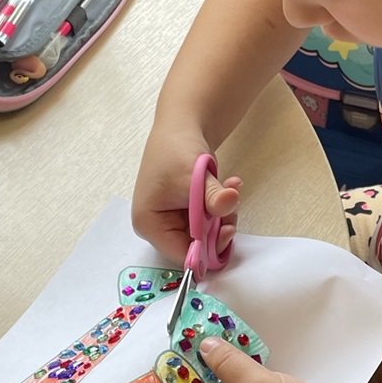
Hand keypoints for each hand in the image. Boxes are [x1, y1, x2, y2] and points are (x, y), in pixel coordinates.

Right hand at [131, 123, 240, 267]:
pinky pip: (212, 221)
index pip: (180, 254)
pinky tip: (229, 185)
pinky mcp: (189, 214)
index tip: (227, 231)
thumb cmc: (175, 151)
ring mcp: (175, 221)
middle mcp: (160, 228)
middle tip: (231, 208)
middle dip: (218, 229)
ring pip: (208, 234)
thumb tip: (230, 203)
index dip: (206, 249)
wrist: (181, 128)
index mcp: (150, 225)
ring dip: (224, 215)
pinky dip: (223, 206)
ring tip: (230, 189)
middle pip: (197, 246)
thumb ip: (212, 196)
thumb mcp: (194, 177)